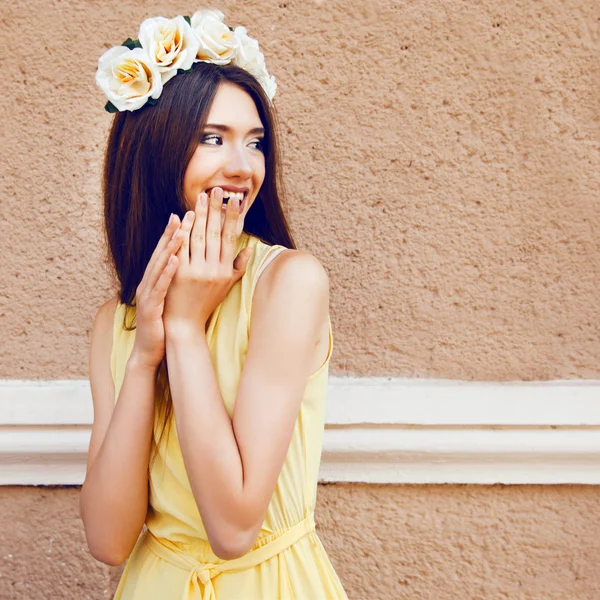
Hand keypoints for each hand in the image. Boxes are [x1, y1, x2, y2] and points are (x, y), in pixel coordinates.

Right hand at [130, 214, 183, 368]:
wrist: (150, 350)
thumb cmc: (163, 324)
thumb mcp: (171, 299)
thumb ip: (176, 281)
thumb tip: (185, 265)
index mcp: (154, 281)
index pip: (164, 253)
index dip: (172, 234)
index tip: (183, 215)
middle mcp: (147, 284)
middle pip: (159, 254)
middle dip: (170, 233)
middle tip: (180, 214)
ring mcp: (147, 295)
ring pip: (158, 267)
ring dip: (169, 248)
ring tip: (180, 230)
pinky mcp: (150, 307)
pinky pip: (160, 287)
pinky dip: (167, 272)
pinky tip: (175, 261)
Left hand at [163, 187, 253, 336]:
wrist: (184, 323)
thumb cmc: (206, 303)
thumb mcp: (227, 286)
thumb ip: (238, 266)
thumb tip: (250, 247)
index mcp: (225, 270)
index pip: (230, 238)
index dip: (232, 217)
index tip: (234, 199)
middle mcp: (213, 270)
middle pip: (214, 233)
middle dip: (216, 210)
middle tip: (216, 190)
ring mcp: (196, 272)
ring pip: (198, 237)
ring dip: (200, 215)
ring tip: (201, 197)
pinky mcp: (179, 274)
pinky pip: (181, 248)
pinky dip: (183, 231)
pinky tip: (184, 216)